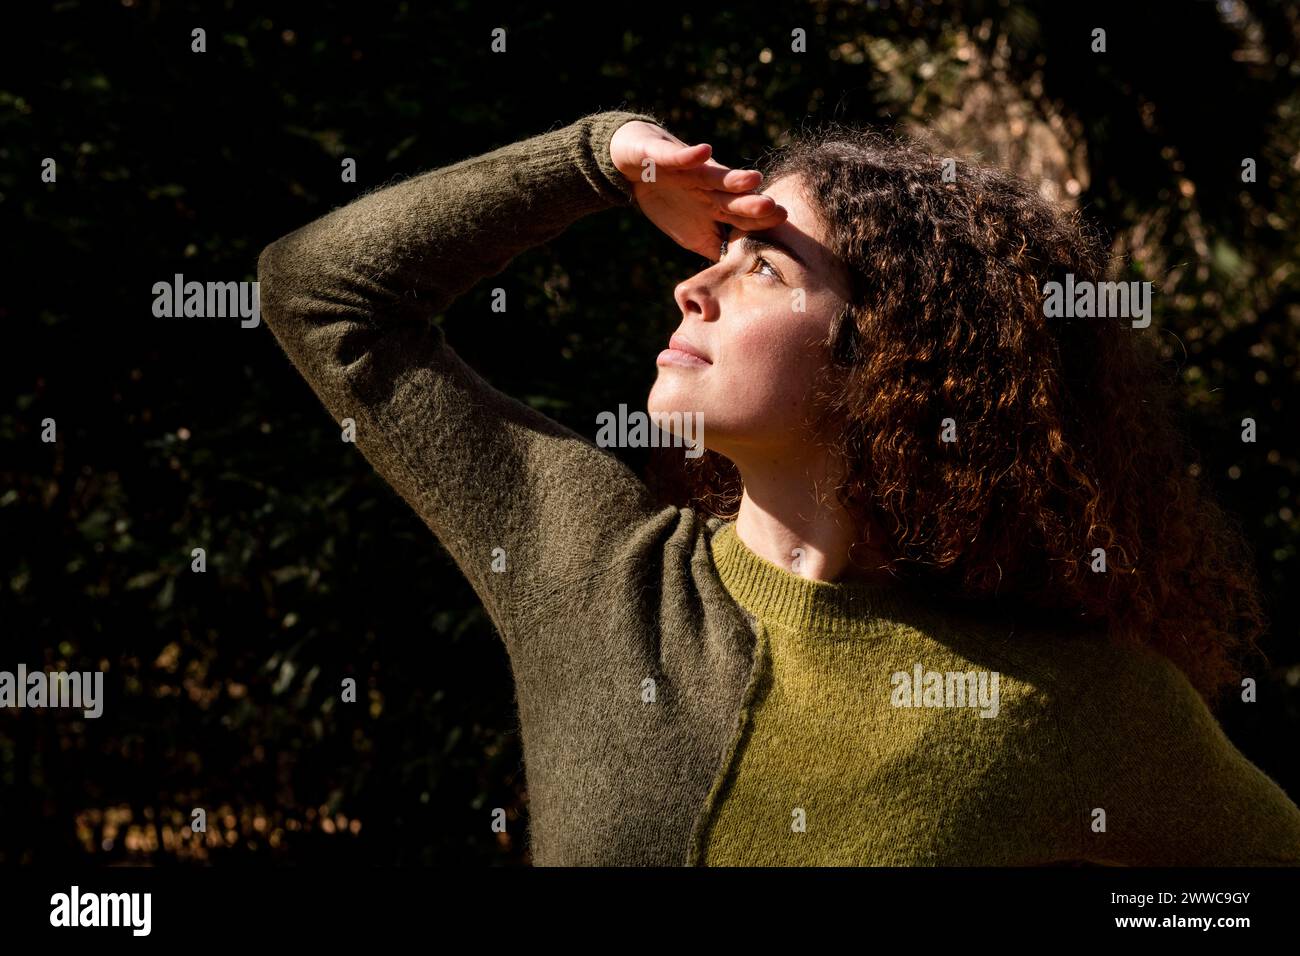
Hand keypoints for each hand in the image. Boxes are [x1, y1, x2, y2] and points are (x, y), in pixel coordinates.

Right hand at [609, 120, 786, 259]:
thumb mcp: (690, 232)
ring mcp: (692, 171)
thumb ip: (713, 248)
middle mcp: (711, 188)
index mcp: (717, 207)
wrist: (636, 165)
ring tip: (753, 180)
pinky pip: (679, 156)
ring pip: (716, 176)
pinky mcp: (668, 154)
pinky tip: (704, 151)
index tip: (781, 228)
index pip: (743, 219)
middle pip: (736, 199)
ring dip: (734, 179)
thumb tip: (733, 276)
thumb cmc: (669, 200)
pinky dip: (690, 155)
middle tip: (775, 209)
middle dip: (754, 205)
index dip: (760, 224)